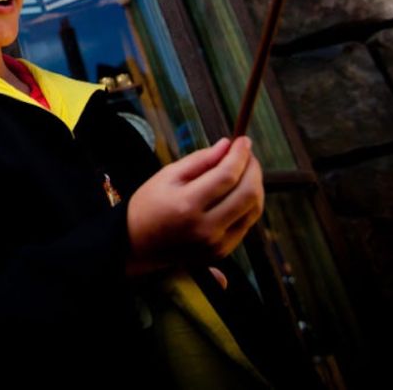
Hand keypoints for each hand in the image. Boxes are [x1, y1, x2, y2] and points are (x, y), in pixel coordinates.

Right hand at [124, 137, 264, 275]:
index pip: (227, 176)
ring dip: (255, 186)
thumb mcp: (167, 176)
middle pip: (248, 194)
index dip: (240, 155)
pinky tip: (237, 192)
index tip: (243, 140)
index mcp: (187, 205)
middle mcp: (205, 228)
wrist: (137, 244)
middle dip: (253, 169)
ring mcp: (215, 244)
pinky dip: (248, 204)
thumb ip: (199, 160)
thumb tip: (227, 145)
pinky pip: (247, 223)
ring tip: (244, 171)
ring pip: (253, 210)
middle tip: (247, 155)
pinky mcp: (222, 252)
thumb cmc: (149, 205)